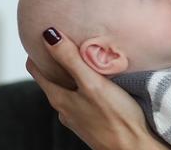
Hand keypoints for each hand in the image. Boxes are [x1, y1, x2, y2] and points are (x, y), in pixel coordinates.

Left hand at [27, 27, 167, 149]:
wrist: (134, 146)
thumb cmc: (116, 117)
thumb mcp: (92, 83)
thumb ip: (71, 60)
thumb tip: (50, 35)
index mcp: (59, 98)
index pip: (37, 69)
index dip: (40, 50)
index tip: (50, 33)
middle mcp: (65, 108)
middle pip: (54, 78)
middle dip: (60, 59)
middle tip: (73, 39)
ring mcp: (80, 116)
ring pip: (71, 88)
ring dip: (76, 73)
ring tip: (89, 57)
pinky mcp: (95, 120)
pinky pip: (85, 98)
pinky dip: (89, 85)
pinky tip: (103, 80)